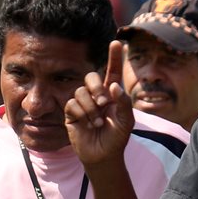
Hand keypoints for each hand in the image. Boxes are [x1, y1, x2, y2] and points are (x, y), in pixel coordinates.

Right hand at [64, 40, 135, 166]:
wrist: (103, 155)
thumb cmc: (117, 138)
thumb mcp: (126, 121)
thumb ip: (123, 102)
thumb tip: (114, 86)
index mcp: (112, 94)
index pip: (112, 72)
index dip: (114, 58)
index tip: (116, 42)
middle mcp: (96, 95)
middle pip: (91, 76)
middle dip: (97, 88)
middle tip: (104, 104)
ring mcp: (82, 102)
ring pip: (81, 91)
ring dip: (91, 108)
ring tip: (98, 122)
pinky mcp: (71, 112)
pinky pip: (73, 103)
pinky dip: (82, 114)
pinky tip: (88, 125)